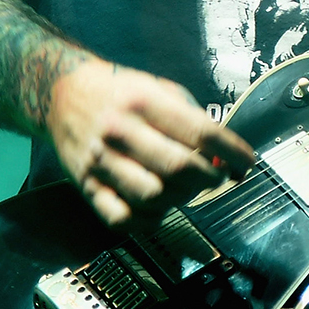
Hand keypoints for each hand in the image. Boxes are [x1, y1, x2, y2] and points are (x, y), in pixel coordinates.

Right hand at [47, 58, 256, 229]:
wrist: (63, 94)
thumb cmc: (120, 92)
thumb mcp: (159, 88)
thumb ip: (192, 119)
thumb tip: (224, 156)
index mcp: (144, 102)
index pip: (200, 132)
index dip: (232, 152)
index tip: (246, 162)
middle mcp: (121, 131)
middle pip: (180, 167)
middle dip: (210, 178)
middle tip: (216, 177)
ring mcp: (101, 162)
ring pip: (154, 196)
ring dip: (181, 199)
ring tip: (186, 189)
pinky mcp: (87, 187)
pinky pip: (123, 218)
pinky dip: (148, 220)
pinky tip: (158, 206)